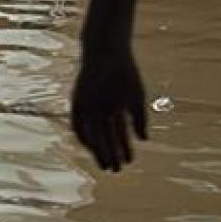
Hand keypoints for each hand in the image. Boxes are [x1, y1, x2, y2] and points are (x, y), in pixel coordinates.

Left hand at [71, 44, 148, 171]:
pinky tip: (93, 148)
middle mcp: (97, 108)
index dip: (121, 148)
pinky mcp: (76, 101)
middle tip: (115, 171)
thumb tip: (144, 140)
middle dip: (110, 153)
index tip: (127, 163)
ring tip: (108, 164)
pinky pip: (78, 123)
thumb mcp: (135, 97)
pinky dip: (85, 136)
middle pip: (104, 137)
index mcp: (112, 106)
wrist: (106, 50)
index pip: (116, 133)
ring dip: (99, 150)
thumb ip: (139, 118)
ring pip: (93, 133)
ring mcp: (87, 105)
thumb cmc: (124, 71)